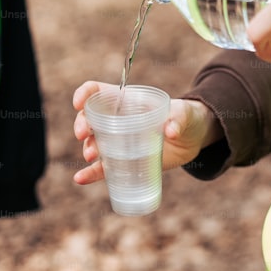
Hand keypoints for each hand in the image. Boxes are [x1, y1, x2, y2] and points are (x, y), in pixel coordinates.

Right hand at [71, 81, 220, 184]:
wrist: (192, 140)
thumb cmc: (187, 118)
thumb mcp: (185, 114)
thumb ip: (179, 119)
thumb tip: (170, 131)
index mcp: (127, 101)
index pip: (98, 91)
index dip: (85, 94)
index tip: (78, 103)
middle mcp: (117, 120)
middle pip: (89, 117)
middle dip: (81, 124)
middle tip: (83, 135)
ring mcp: (119, 141)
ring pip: (93, 142)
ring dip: (87, 148)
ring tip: (91, 156)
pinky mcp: (124, 161)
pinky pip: (103, 168)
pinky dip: (90, 173)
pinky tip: (80, 178)